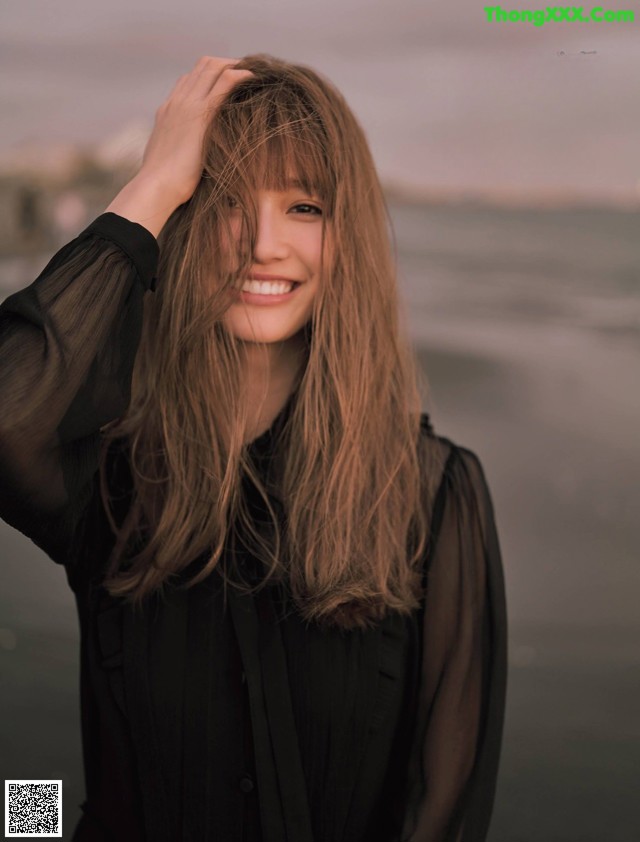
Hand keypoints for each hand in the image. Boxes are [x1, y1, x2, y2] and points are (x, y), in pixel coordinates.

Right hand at [139, 55, 253, 206]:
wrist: (157, 186)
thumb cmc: (164, 184)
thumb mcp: (168, 160)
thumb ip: (178, 151)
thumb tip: (188, 164)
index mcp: (168, 110)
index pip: (189, 79)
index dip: (211, 76)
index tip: (229, 84)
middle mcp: (177, 101)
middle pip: (203, 66)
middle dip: (226, 65)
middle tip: (247, 76)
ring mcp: (188, 104)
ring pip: (213, 67)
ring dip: (235, 66)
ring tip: (253, 76)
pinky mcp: (202, 113)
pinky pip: (225, 82)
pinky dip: (241, 76)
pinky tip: (255, 80)